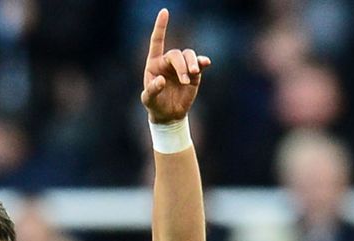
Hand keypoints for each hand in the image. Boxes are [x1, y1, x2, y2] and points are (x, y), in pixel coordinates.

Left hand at [140, 9, 210, 123]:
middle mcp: (168, 62)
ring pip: (189, 55)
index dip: (161, 26)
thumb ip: (152, 90)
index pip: (157, 41)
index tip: (165, 11)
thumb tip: (162, 80)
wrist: (169, 115)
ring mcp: (182, 66)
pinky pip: (199, 63)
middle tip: (184, 80)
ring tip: (192, 75)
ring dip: (192, 63)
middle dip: (181, 65)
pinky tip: (205, 63)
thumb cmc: (155, 105)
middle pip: (176, 54)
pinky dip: (202, 62)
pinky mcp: (194, 74)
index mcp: (154, 63)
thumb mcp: (148, 100)